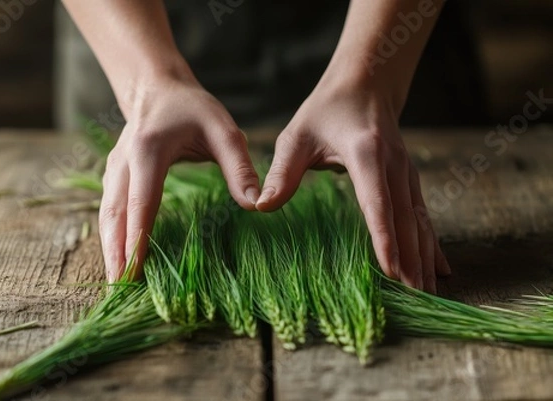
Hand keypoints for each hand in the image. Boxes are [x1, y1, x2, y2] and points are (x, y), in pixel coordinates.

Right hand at [100, 74, 259, 281]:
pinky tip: (117, 258)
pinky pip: (109, 210)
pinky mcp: (112, 176)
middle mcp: (123, 161)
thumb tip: (256, 204)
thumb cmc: (193, 109)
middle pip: (116, 215)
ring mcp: (113, 169)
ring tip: (114, 282)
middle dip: (115, 253)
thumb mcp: (223, 130)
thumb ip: (240, 167)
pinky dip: (111, 236)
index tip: (135, 270)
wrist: (157, 89)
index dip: (138, 238)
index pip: (143, 202)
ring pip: (107, 215)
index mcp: (149, 150)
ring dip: (109, 249)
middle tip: (118, 289)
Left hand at [256, 77, 450, 292]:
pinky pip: (423, 215)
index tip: (392, 270)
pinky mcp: (410, 178)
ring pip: (420, 221)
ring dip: (426, 257)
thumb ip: (282, 173)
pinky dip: (432, 243)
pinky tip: (441, 267)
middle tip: (415, 296)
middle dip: (411, 259)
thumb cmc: (327, 110)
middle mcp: (395, 166)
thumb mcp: (297, 136)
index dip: (385, 238)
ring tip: (429, 291)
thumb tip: (261, 207)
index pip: (377, 203)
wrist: (365, 84)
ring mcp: (407, 172)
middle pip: (406, 220)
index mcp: (366, 155)